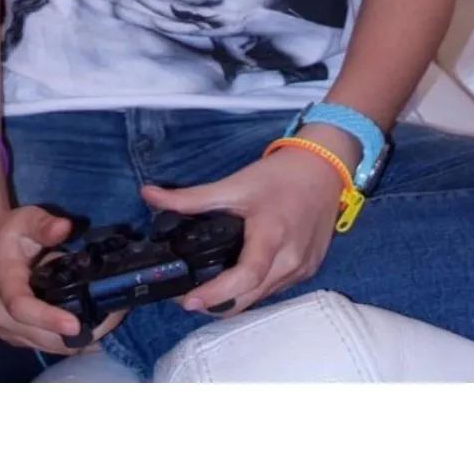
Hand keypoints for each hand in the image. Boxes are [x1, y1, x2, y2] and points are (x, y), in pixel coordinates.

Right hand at [0, 206, 124, 355]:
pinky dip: (72, 339)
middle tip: (116, 314)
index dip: (49, 319)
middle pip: (44, 337)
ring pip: (51, 347)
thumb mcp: (25, 219)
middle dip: (82, 332)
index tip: (75, 324)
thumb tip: (65, 227)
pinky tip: (94, 323)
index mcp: (3, 284)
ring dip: (81, 338)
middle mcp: (1, 315)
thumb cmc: (7, 233)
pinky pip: (49, 346)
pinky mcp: (18, 336)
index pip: (22, 308)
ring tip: (111, 318)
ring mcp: (9, 330)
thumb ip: (44, 224)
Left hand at [140, 147, 343, 318]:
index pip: (244, 277)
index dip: (215, 294)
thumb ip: (191, 198)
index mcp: (272, 236)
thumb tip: (148, 196)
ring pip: (261, 297)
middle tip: (186, 296)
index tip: (188, 301)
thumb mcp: (234, 184)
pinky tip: (236, 278)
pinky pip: (274, 290)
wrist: (325, 169)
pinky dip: (253, 290)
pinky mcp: (308, 270)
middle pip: (249, 297)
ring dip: (234, 299)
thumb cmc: (280, 176)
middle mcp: (291, 260)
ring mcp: (302, 269)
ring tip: (206, 288)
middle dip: (216, 304)